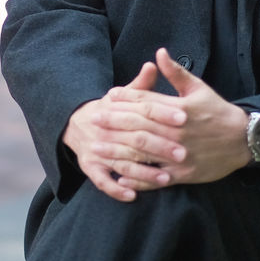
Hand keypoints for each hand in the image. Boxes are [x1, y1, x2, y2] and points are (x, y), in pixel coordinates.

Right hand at [62, 61, 189, 201]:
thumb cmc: (109, 110)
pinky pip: (103, 181)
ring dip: (144, 173)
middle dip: (160, 147)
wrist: (75, 123)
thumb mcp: (122, 96)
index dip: (164, 113)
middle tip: (183, 153)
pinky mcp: (91, 168)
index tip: (184, 117)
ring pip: (123, 163)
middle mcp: (106, 132)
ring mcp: (97, 151)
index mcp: (117, 111)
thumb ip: (140, 85)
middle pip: (136, 140)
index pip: (143, 111)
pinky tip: (133, 196)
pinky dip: (116, 189)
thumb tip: (153, 64)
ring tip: (166, 178)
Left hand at [108, 48, 249, 193]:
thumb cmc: (218, 111)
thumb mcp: (199, 88)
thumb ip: (176, 73)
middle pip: (140, 125)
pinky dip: (137, 176)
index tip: (109, 95)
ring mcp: (180, 154)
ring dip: (117, 149)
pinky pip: (155, 177)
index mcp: (182, 109)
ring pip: (144, 151)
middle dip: (114, 122)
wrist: (244, 140)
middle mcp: (179, 131)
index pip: (148, 102)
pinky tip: (118, 174)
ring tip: (96, 147)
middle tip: (94, 119)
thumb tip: (159, 52)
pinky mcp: (183, 173)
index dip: (127, 98)